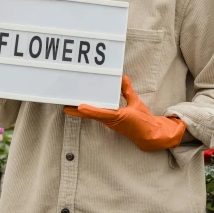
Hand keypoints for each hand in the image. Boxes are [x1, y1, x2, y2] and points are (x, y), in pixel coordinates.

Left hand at [64, 75, 186, 150]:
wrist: (148, 134)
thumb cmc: (142, 121)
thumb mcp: (136, 103)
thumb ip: (128, 90)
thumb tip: (122, 78)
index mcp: (117, 117)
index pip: (100, 114)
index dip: (90, 110)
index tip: (79, 107)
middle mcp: (110, 120)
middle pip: (91, 115)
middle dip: (78, 110)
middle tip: (65, 104)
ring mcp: (109, 122)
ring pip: (92, 115)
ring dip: (82, 110)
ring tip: (70, 104)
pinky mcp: (110, 121)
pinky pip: (97, 115)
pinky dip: (90, 109)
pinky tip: (84, 104)